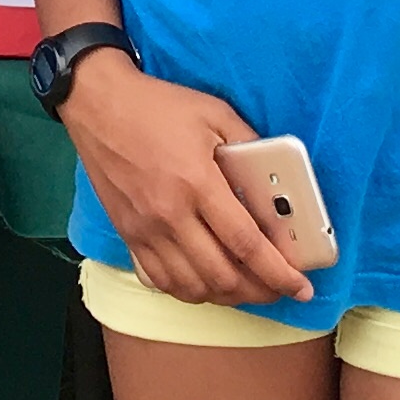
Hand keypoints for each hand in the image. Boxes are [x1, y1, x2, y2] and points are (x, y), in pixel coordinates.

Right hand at [59, 57, 314, 306]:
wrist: (98, 104)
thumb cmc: (157, 106)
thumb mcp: (215, 114)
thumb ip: (250, 148)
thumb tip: (277, 183)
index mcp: (197, 182)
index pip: (246, 243)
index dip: (279, 272)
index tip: (301, 286)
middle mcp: (170, 214)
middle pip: (223, 276)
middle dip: (260, 291)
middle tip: (280, 287)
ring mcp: (145, 229)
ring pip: (193, 287)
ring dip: (227, 295)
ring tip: (248, 286)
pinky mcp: (128, 235)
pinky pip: (162, 282)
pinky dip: (190, 291)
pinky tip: (207, 282)